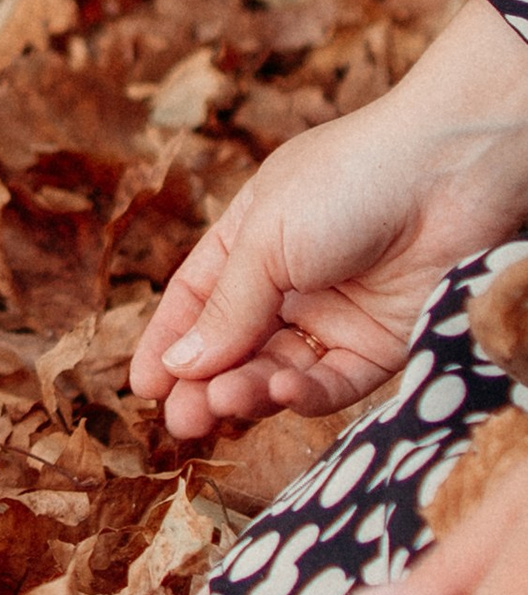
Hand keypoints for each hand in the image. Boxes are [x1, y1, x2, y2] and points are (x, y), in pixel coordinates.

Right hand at [129, 0, 527, 445]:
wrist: (451, 172)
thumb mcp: (267, 240)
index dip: (169, 343)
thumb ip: (226, 310)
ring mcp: (335, 315)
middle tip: (181, 422)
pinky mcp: (381, 344)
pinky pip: (335, 383)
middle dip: (204, 383)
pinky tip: (281, 393)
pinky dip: (305, 395)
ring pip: (279, 370)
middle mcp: (290, 281)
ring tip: (223, 404)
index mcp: (251, 239)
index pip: (196, 300)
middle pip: (235, 345)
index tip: (143, 386)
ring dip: (248, 391)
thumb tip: (177, 366)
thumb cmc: (349, 180)